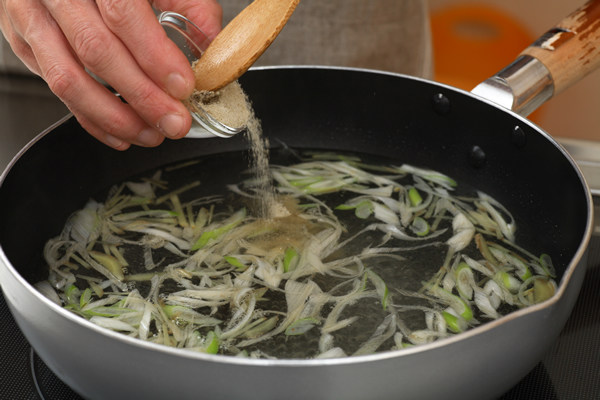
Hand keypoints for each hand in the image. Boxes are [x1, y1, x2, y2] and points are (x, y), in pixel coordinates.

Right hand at [0, 0, 221, 149]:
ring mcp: (32, 16)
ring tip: (150, 134)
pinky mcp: (23, 41)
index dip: (154, 55)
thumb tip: (211, 43)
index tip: (182, 86)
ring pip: (67, 78)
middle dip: (141, 95)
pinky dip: (91, 119)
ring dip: (114, 116)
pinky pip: (55, 90)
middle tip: (173, 121)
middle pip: (96, 50)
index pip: (123, 13)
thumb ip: (187, 2)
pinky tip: (121, 134)